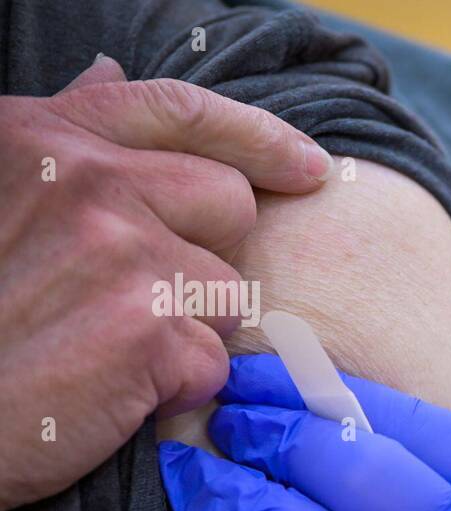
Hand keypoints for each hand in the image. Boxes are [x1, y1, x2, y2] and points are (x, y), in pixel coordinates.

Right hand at [0, 56, 331, 510]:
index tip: (310, 166)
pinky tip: (108, 390)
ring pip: (228, 290)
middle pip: (229, 202)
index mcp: (46, 139)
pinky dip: (175, 388)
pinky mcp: (149, 328)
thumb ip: (67, 141)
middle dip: (205, 254)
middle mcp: (87, 181)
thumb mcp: (0, 188)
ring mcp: (122, 250)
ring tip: (106, 349)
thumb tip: (110, 72)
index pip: (180, 111)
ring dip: (188, 330)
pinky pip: (212, 361)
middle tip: (133, 298)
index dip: (259, 136)